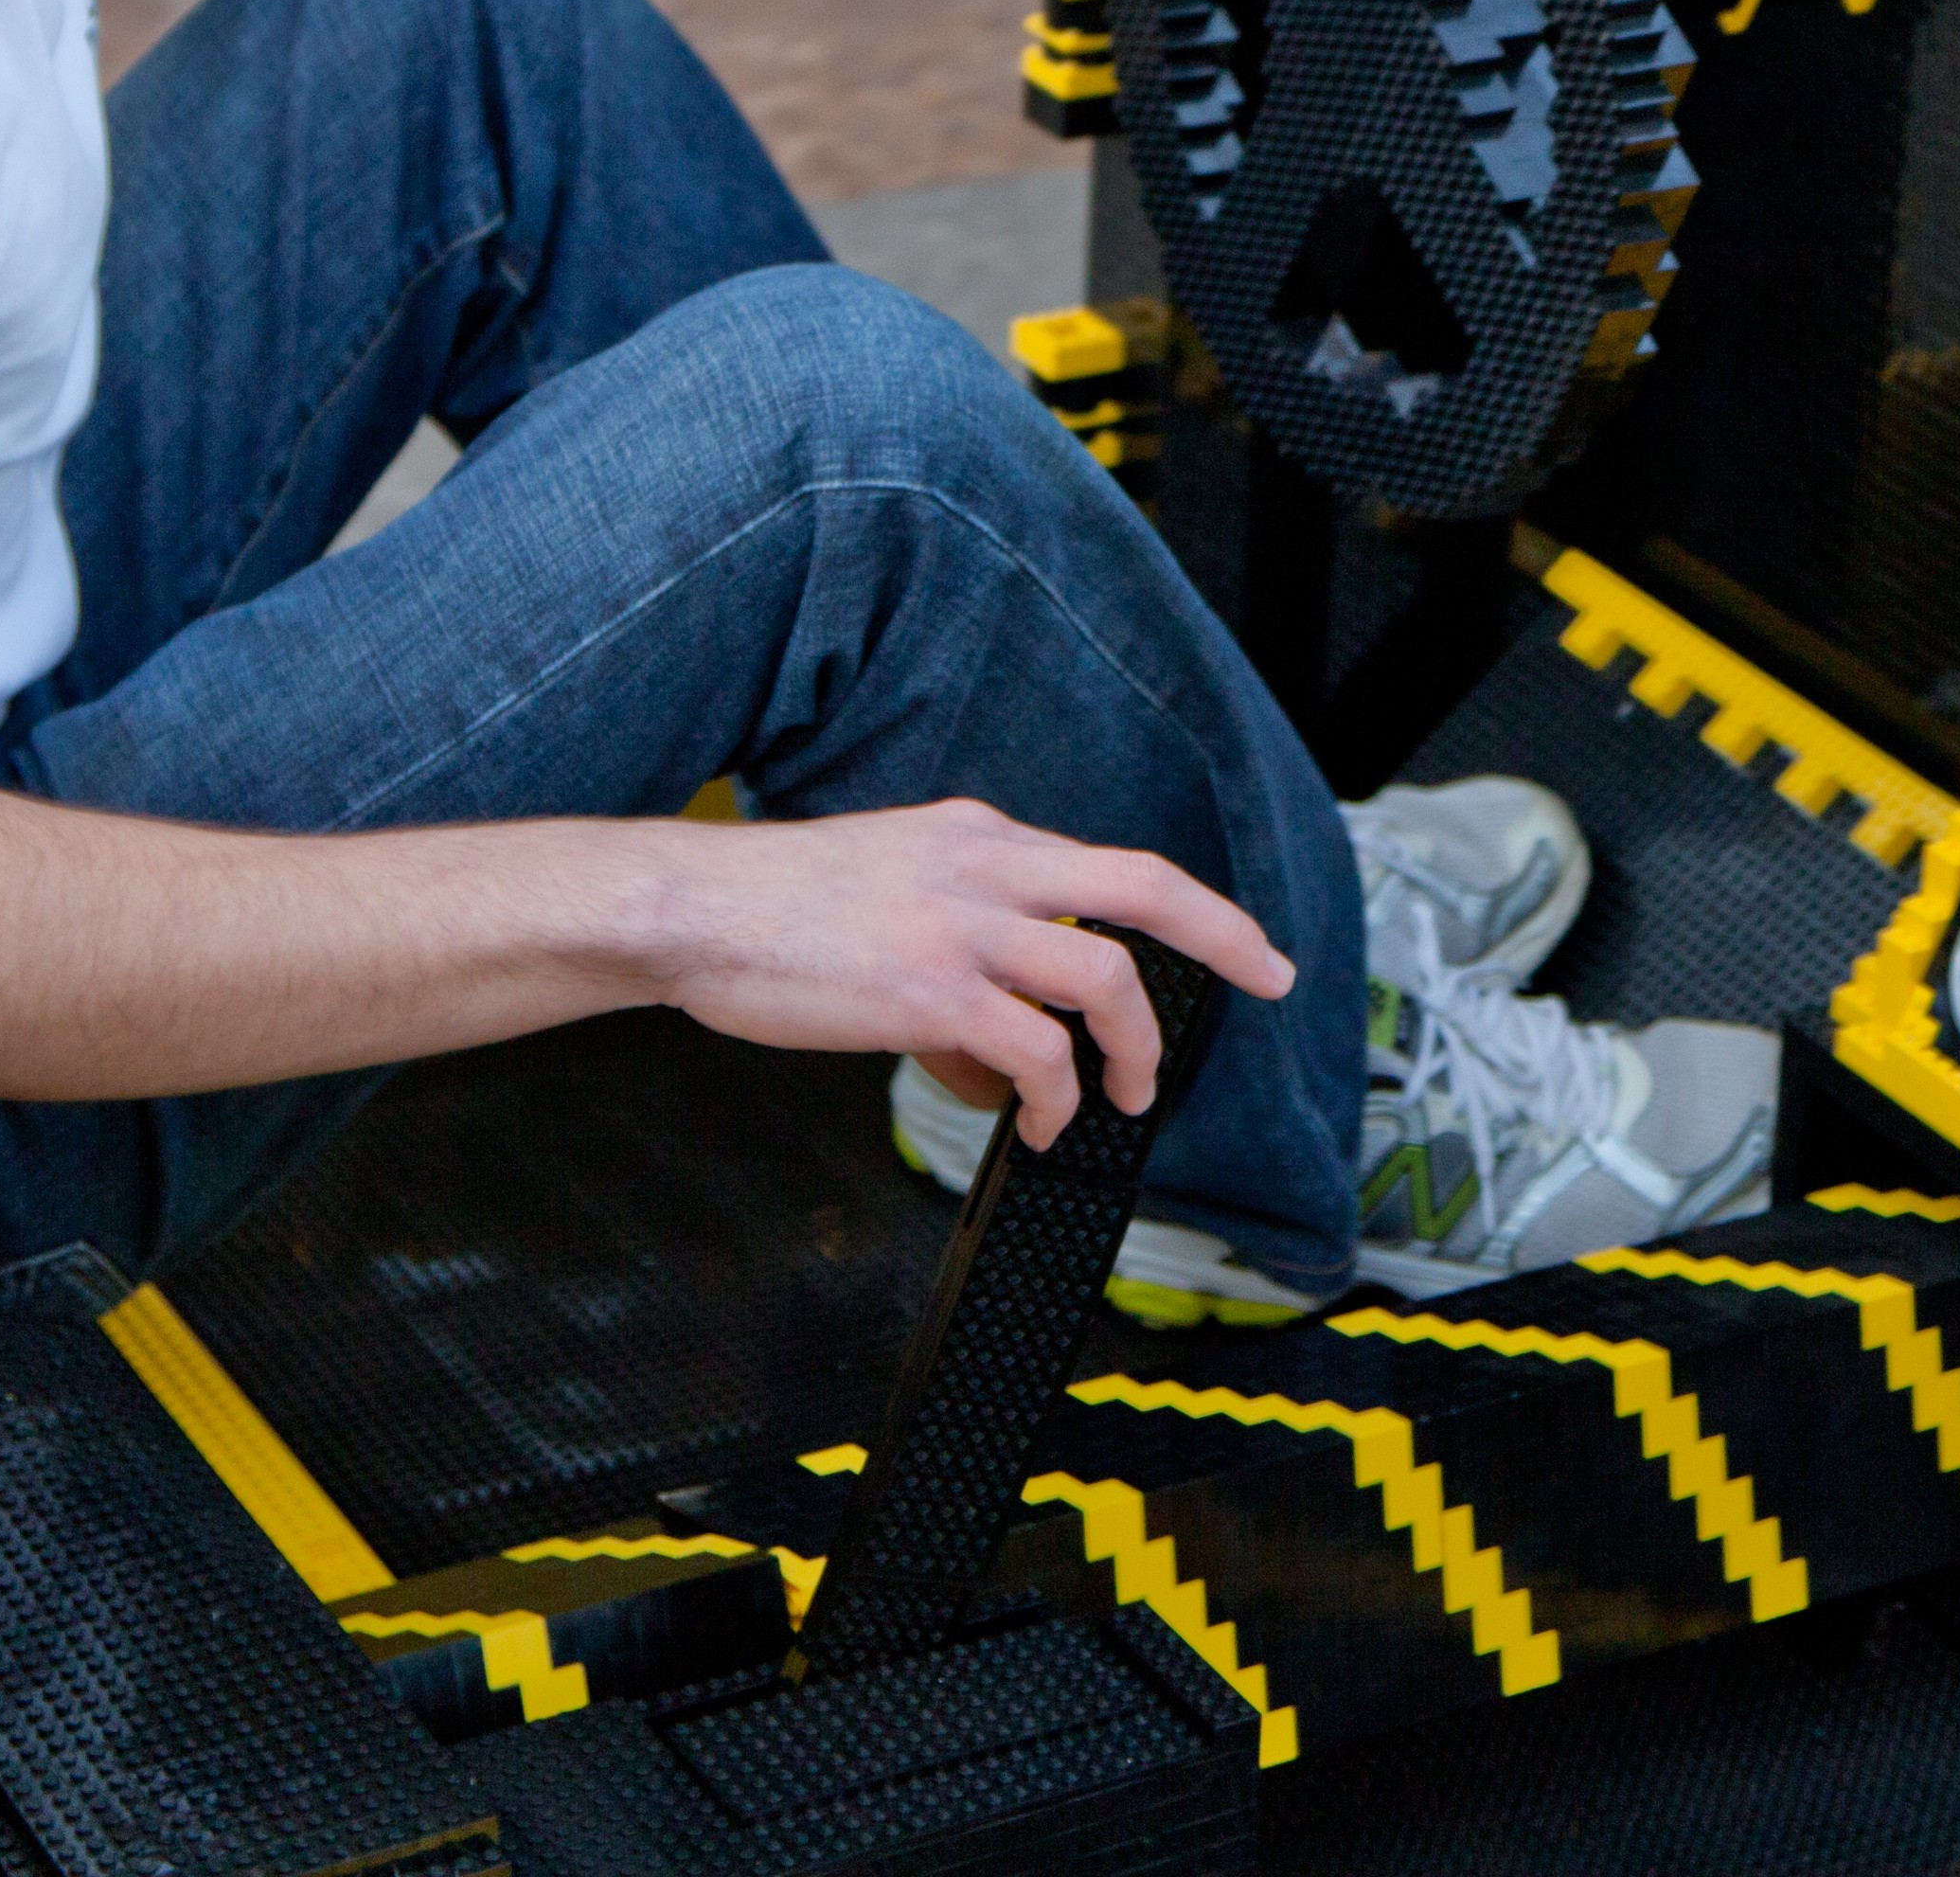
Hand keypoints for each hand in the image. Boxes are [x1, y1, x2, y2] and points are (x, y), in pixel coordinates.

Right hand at [641, 797, 1294, 1148]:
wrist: (690, 909)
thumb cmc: (772, 914)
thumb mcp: (886, 898)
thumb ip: (958, 960)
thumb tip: (1000, 1061)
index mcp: (975, 835)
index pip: (1106, 865)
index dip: (1188, 905)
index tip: (1238, 940)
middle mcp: (983, 864)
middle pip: (1143, 888)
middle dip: (1225, 936)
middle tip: (1270, 979)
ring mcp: (960, 924)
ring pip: (1104, 978)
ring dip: (1132, 1048)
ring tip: (1120, 1100)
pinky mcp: (929, 989)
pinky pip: (1035, 1051)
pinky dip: (1056, 1096)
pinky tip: (1041, 1124)